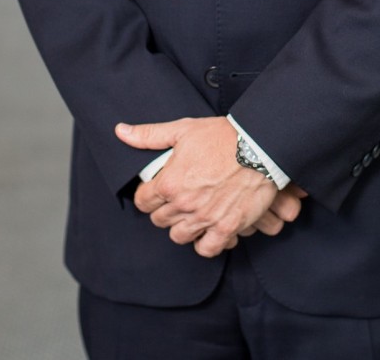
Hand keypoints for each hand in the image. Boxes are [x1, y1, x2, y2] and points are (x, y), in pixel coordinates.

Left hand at [115, 117, 301, 256]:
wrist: (259, 146)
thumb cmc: (221, 136)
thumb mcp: (182, 130)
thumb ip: (149, 135)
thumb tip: (120, 131)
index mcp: (169, 182)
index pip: (143, 201)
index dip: (148, 195)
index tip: (156, 191)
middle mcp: (184, 204)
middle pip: (160, 220)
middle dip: (164, 210)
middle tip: (177, 199)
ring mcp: (205, 218)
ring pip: (179, 237)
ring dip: (183, 226)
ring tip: (192, 213)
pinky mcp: (226, 228)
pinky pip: (207, 249)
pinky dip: (206, 242)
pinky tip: (210, 228)